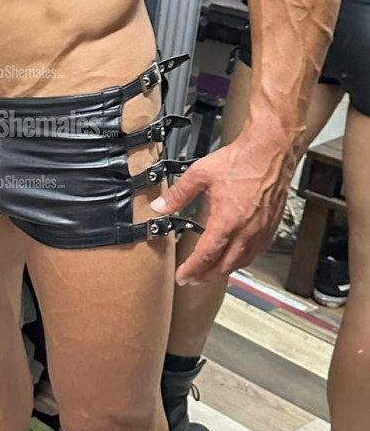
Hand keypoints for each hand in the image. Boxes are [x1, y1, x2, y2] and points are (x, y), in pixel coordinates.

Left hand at [151, 131, 293, 285]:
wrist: (271, 151)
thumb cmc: (242, 160)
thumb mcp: (200, 173)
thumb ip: (178, 194)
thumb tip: (160, 206)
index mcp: (227, 221)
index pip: (206, 256)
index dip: (192, 270)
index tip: (182, 277)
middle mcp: (246, 231)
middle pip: (225, 266)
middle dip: (206, 276)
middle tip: (193, 279)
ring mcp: (261, 231)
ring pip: (242, 262)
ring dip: (224, 270)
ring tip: (211, 271)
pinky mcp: (271, 227)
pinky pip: (256, 252)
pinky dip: (242, 260)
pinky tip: (235, 256)